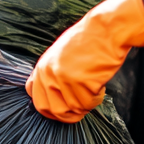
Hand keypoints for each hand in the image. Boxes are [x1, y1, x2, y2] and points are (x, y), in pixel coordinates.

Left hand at [26, 0, 143, 122]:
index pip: (36, 98)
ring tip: (93, 91)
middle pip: (52, 110)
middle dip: (67, 114)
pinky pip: (88, 103)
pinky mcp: (81, 83)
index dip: (50, 107)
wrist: (107, 29)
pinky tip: (100, 86)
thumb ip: (52, 72)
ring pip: (72, 109)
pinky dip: (96, 98)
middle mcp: (49, 73)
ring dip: (85, 104)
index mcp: (42, 66)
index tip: (62, 107)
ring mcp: (64, 79)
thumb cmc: (89, 38)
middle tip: (80, 107)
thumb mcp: (60, 53)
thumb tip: (52, 93)